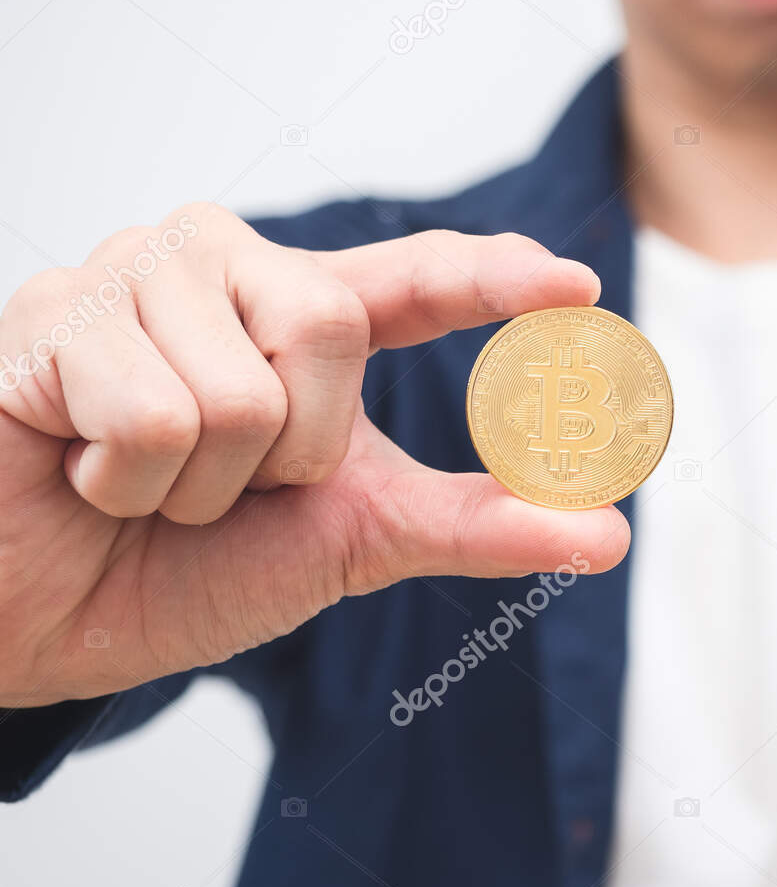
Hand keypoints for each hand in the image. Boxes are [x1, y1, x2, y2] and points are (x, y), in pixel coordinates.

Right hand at [0, 203, 628, 707]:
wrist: (35, 618)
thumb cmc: (185, 566)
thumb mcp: (351, 539)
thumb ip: (473, 522)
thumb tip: (609, 531)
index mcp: (303, 310)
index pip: (416, 277)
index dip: (497, 278)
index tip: (580, 289)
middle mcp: (225, 268)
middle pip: (335, 326)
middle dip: (293, 451)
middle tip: (226, 483)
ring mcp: (132, 276)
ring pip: (243, 388)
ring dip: (201, 483)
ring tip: (143, 481)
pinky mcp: (48, 314)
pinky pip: (155, 412)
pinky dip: (128, 483)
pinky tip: (83, 469)